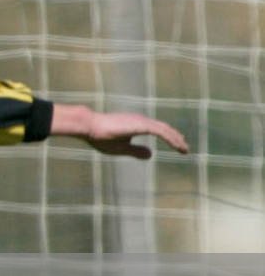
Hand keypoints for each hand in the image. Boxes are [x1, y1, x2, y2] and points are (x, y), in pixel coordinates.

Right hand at [50, 103, 189, 158]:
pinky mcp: (141, 125)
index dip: (169, 137)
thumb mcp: (121, 148)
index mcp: (136, 125)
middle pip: (164, 128)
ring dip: (176, 139)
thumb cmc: (101, 137)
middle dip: (176, 138)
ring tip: (184, 149)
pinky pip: (161, 132)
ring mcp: (142, 121)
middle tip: (184, 148)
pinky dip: (171, 139)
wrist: (90, 126)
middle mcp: (141, 120)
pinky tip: (177, 146)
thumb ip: (136, 151)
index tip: (177, 145)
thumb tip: (151, 155)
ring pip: (165, 130)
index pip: (157, 129)